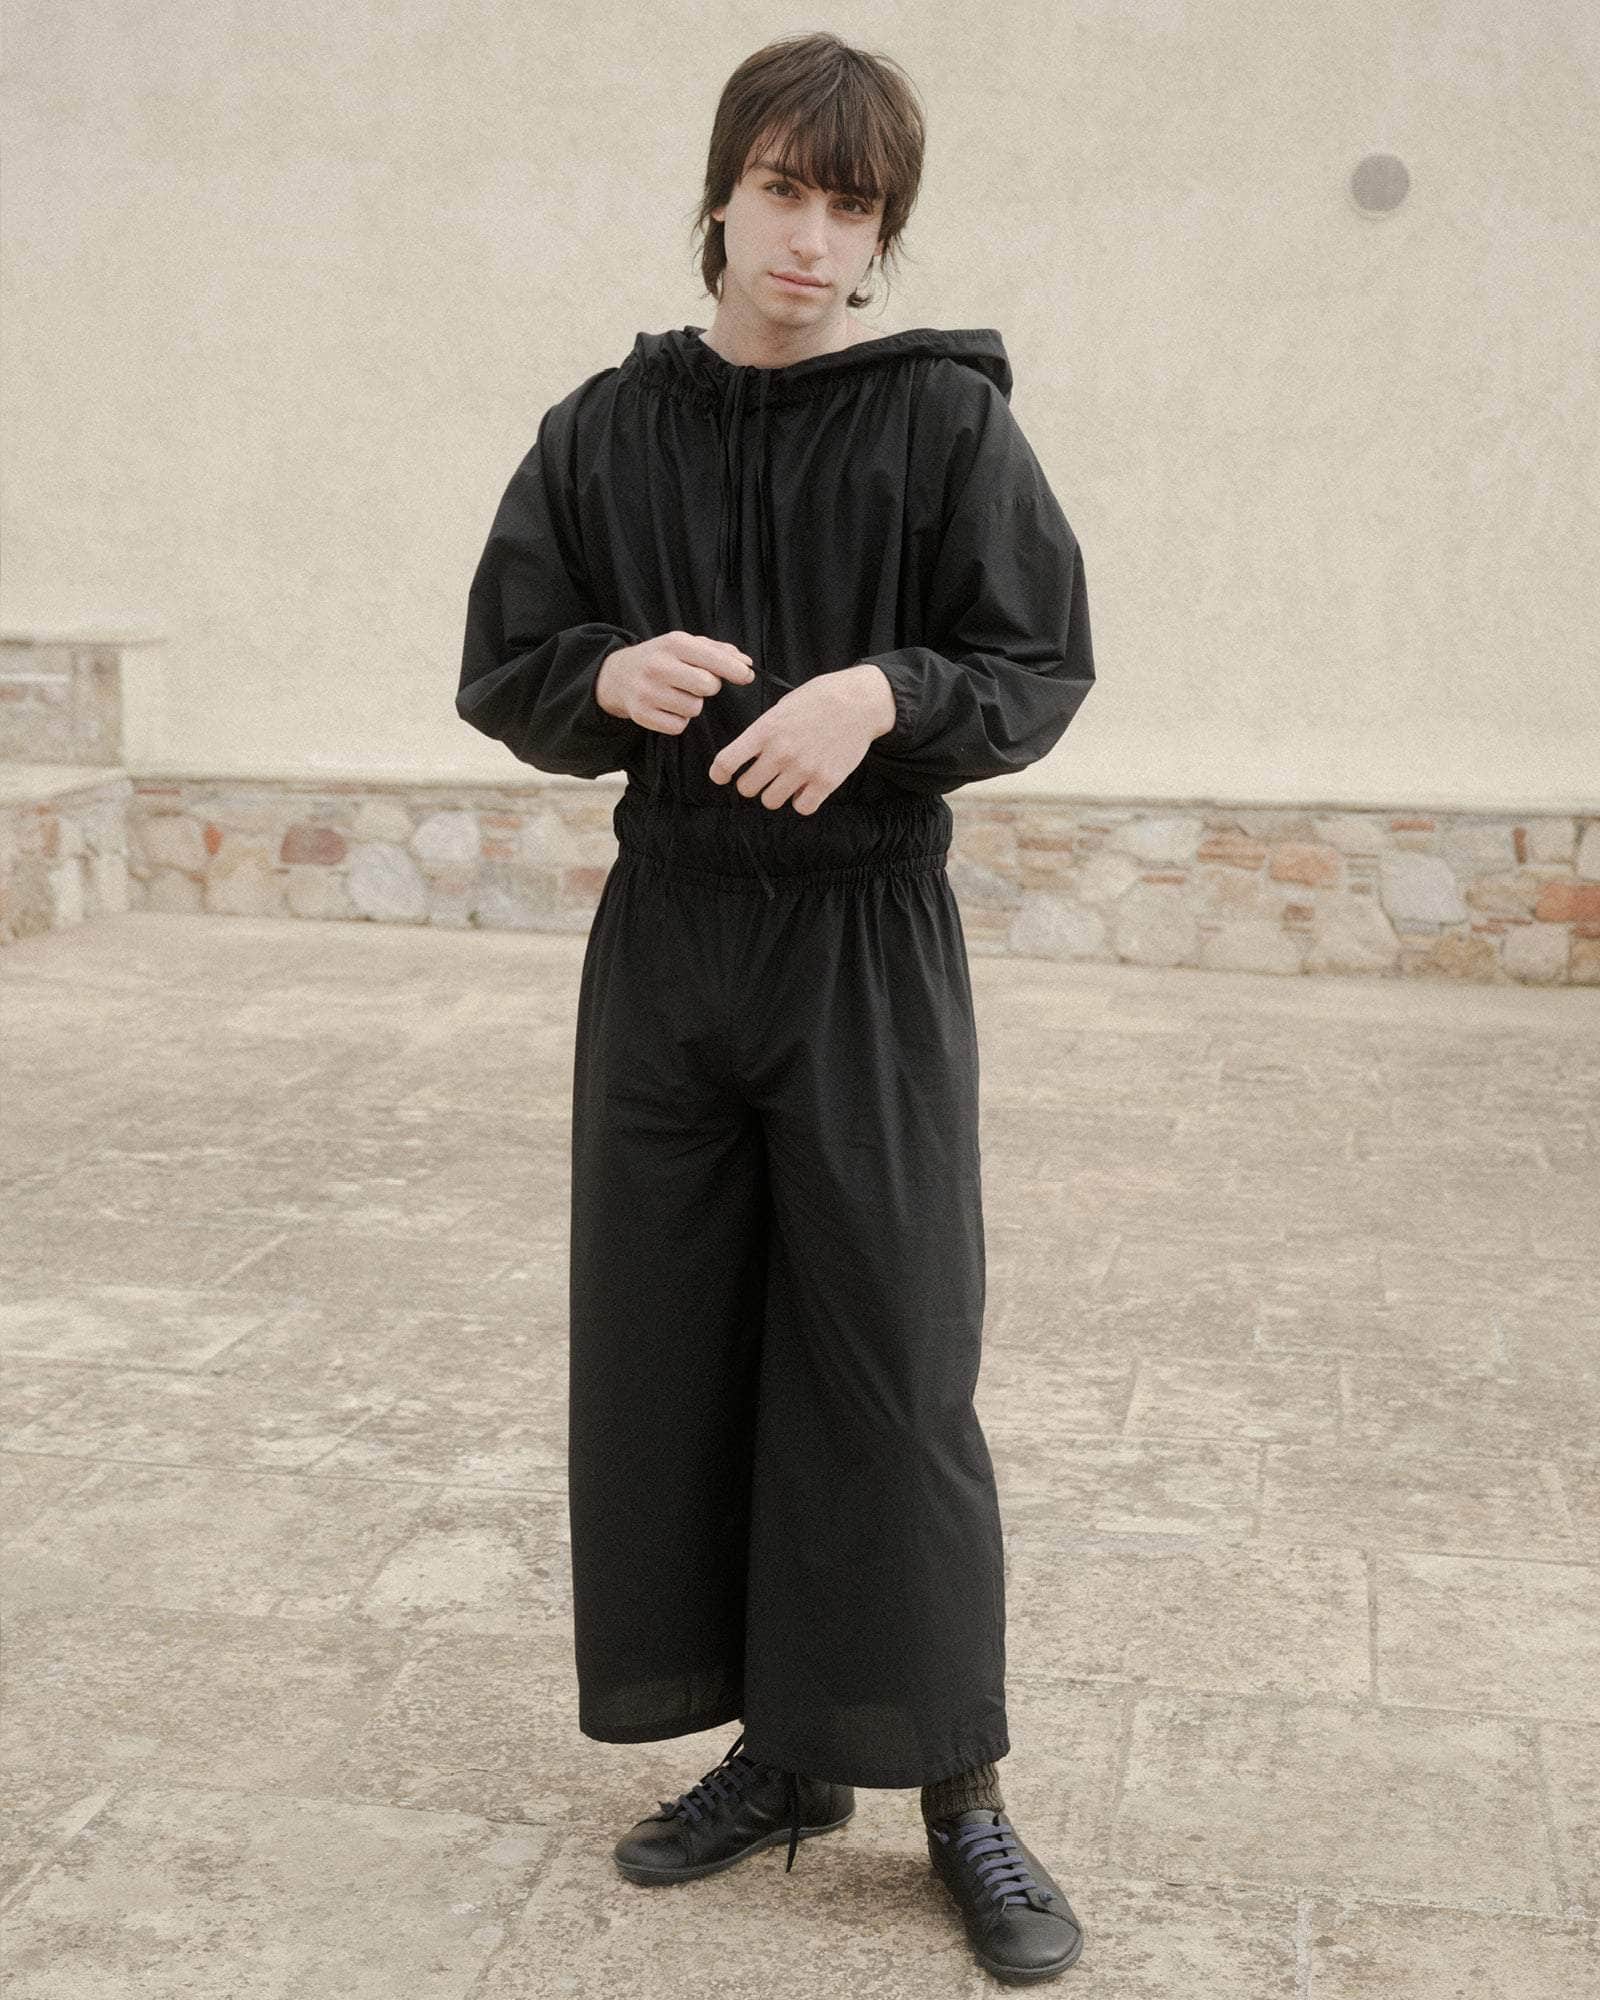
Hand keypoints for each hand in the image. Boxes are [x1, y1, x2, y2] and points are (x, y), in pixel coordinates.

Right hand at [596, 631, 754, 731]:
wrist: (618, 675)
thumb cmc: (662, 658)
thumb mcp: (686, 644)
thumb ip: (718, 651)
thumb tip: (746, 663)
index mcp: (673, 643)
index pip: (714, 659)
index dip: (736, 670)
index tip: (747, 676)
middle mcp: (658, 665)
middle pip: (707, 686)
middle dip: (710, 687)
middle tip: (699, 683)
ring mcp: (647, 691)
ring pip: (693, 708)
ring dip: (692, 704)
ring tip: (677, 693)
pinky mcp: (641, 714)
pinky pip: (678, 726)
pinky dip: (678, 720)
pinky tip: (667, 707)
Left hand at [708, 664, 895, 814]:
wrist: (858, 702)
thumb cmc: (819, 699)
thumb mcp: (782, 707)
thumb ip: (763, 732)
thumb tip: (750, 756)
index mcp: (765, 730)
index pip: (727, 762)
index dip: (719, 774)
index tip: (721, 777)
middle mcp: (781, 752)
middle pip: (747, 788)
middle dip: (752, 783)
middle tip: (763, 776)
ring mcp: (803, 769)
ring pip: (771, 801)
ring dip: (775, 793)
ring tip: (786, 781)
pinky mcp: (826, 782)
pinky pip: (802, 808)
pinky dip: (801, 802)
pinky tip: (806, 788)